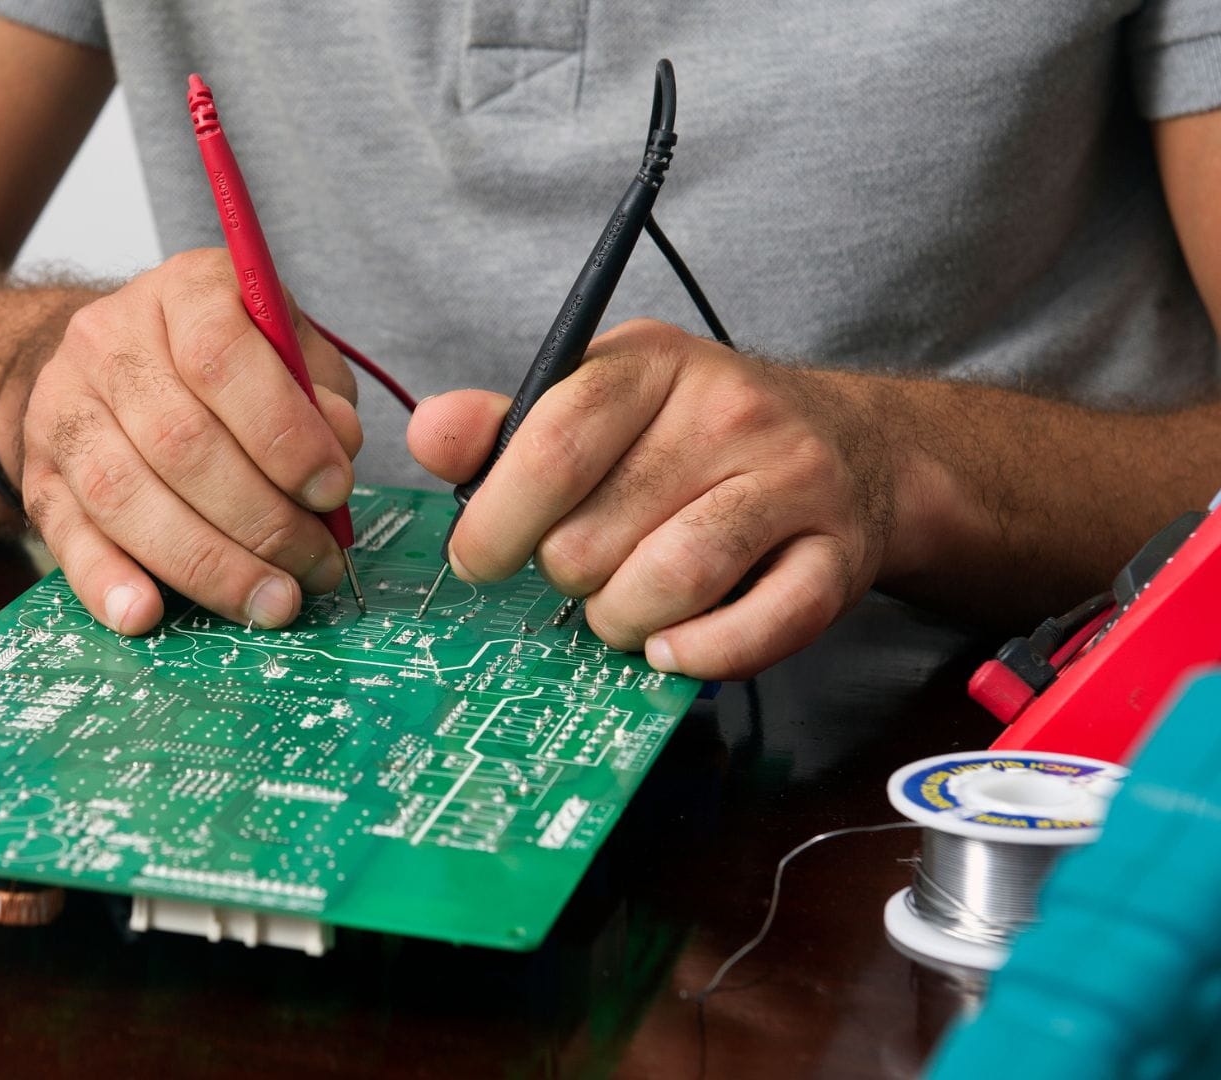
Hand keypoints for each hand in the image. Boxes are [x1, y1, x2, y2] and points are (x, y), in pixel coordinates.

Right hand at [19, 248, 361, 634]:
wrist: (117, 365)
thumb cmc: (228, 365)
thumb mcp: (287, 352)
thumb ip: (320, 393)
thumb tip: (338, 447)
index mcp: (181, 293)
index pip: (221, 356)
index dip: (282, 432)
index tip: (333, 490)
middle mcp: (108, 341)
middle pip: (178, 440)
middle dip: (260, 518)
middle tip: (315, 567)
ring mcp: (61, 408)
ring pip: (124, 494)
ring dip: (206, 563)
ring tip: (269, 603)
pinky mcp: (37, 473)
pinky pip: (65, 535)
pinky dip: (106, 581)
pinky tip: (148, 616)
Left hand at [408, 319, 899, 679]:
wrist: (857, 447)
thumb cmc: (696, 436)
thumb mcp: (602, 401)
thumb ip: (509, 426)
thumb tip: (429, 435)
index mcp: (653, 363)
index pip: (551, 445)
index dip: (494, 520)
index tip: (476, 559)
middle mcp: (730, 412)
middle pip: (595, 533)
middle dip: (563, 576)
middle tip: (577, 571)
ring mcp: (792, 483)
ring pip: (670, 581)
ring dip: (621, 619)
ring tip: (619, 608)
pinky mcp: (838, 556)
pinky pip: (758, 628)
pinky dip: (699, 654)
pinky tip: (669, 648)